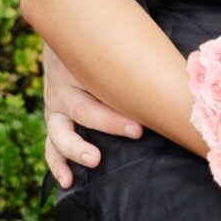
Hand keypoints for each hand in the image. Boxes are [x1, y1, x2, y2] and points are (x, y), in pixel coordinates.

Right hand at [40, 43, 142, 190]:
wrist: (64, 39)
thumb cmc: (95, 47)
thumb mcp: (107, 49)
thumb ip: (128, 62)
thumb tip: (169, 76)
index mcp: (77, 69)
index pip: (100, 89)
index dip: (120, 108)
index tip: (142, 122)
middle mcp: (63, 90)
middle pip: (83, 110)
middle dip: (110, 123)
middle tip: (136, 132)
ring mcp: (55, 108)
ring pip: (59, 132)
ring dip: (75, 148)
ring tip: (94, 160)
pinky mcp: (54, 122)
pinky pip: (51, 147)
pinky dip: (57, 165)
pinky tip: (67, 181)